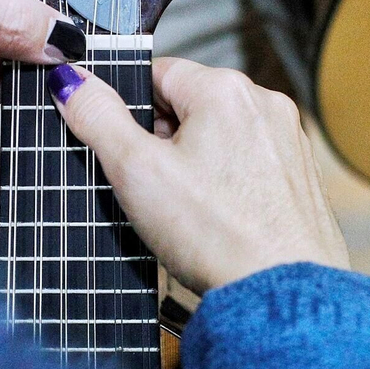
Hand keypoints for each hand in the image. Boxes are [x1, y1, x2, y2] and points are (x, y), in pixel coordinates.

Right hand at [48, 58, 349, 292]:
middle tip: (154, 188)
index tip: (126, 150)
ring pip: (219, 136)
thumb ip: (98, 117)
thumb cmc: (218, 236)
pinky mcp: (299, 175)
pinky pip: (246, 164)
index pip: (158, 73)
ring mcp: (288, 140)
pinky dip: (225, 185)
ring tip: (187, 210)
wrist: (280, 295)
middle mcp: (265, 103)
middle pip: (190, 104)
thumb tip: (70, 80)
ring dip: (194, 164)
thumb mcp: (136, 171)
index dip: (131, 112)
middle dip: (163, 141)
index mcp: (225, 89)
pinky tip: (217, 219)